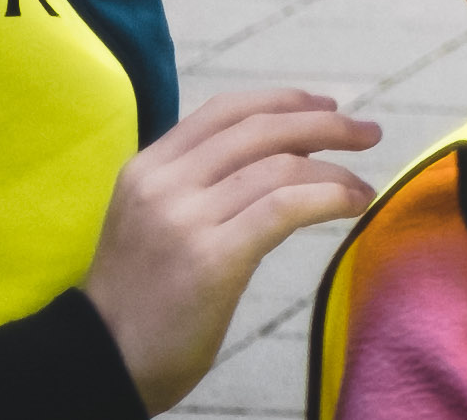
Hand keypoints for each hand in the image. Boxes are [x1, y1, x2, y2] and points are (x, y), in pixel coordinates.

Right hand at [82, 87, 378, 410]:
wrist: (99, 365)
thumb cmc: (140, 297)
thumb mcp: (155, 220)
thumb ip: (202, 181)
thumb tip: (290, 150)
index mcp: (146, 168)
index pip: (226, 110)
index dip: (285, 100)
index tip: (329, 107)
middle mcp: (162, 184)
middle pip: (261, 129)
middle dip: (326, 125)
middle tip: (367, 134)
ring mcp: (184, 219)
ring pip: (281, 166)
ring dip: (336, 171)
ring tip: (362, 186)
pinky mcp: (211, 258)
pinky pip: (286, 207)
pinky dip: (331, 197)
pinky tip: (354, 204)